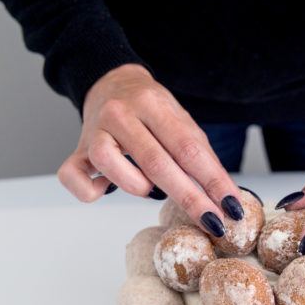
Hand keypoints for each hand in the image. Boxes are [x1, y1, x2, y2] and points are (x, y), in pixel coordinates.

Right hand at [56, 64, 243, 235]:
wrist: (110, 82)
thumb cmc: (150, 109)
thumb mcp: (181, 121)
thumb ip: (201, 155)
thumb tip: (227, 196)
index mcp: (153, 104)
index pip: (188, 148)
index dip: (213, 181)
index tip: (231, 207)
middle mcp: (121, 114)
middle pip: (156, 163)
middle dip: (189, 198)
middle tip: (212, 222)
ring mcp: (94, 131)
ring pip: (111, 165)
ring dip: (139, 187)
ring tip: (151, 187)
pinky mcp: (76, 150)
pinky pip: (73, 178)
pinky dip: (92, 191)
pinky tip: (108, 188)